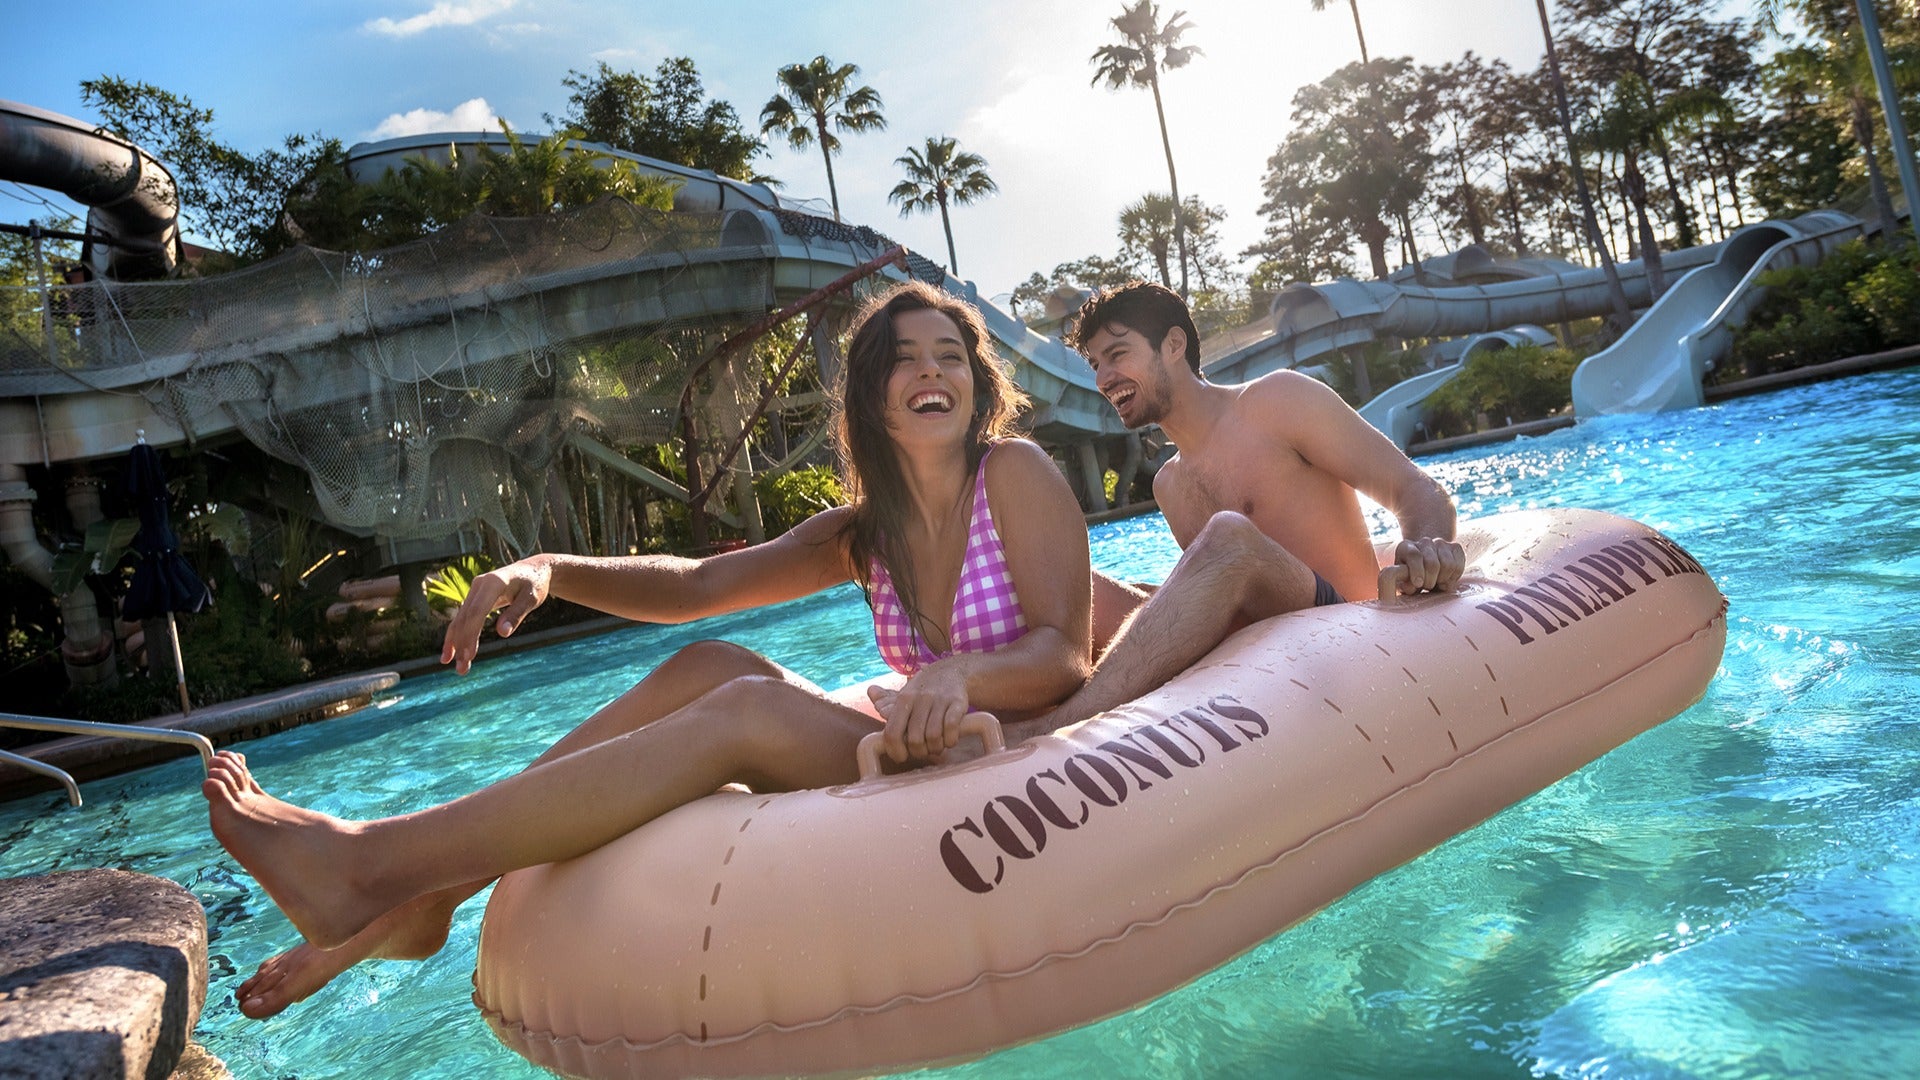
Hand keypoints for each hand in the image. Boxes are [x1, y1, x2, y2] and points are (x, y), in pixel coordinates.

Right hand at [440, 557, 553, 673]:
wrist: (532, 569)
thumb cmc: (534, 584)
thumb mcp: (532, 599)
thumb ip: (516, 614)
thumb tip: (502, 633)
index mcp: (493, 582)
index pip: (477, 611)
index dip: (471, 634)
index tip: (469, 655)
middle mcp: (479, 585)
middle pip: (465, 617)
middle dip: (462, 644)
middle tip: (462, 669)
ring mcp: (474, 591)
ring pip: (460, 620)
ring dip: (456, 644)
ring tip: (459, 668)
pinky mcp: (474, 599)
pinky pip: (463, 619)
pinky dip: (457, 636)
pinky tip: (452, 654)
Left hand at [867, 662, 969, 763]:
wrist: (953, 671)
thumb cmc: (925, 690)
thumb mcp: (906, 692)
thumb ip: (886, 698)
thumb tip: (870, 691)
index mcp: (904, 699)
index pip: (892, 732)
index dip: (895, 751)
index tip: (901, 757)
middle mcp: (920, 698)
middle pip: (914, 739)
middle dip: (919, 752)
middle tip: (923, 752)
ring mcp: (940, 700)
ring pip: (933, 736)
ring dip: (936, 748)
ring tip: (936, 747)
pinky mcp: (958, 702)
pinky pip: (951, 727)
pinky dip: (950, 740)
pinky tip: (949, 740)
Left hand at [1392, 537, 1465, 593]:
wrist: (1426, 567)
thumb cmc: (1412, 577)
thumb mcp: (1404, 581)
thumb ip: (1405, 583)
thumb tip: (1410, 584)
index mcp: (1405, 547)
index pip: (1414, 555)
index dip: (1417, 571)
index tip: (1418, 584)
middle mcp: (1424, 542)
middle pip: (1432, 563)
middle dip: (1430, 581)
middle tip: (1428, 587)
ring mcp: (1441, 543)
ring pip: (1447, 565)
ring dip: (1443, 579)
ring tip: (1436, 583)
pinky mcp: (1455, 547)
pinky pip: (1458, 566)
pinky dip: (1454, 577)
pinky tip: (1446, 579)